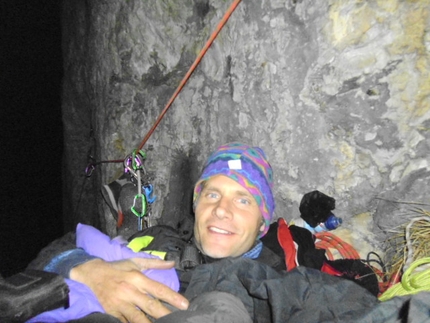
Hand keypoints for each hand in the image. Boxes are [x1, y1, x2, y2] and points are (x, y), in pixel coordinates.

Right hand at [70, 258, 188, 322]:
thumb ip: (155, 263)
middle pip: (150, 305)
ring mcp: (120, 304)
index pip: (158, 289)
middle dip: (165, 314)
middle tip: (179, 319)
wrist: (93, 274)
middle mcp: (130, 291)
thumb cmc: (118, 268)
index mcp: (137, 278)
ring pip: (137, 318)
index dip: (173, 297)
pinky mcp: (112, 312)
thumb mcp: (136, 261)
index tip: (185, 304)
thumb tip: (172, 263)